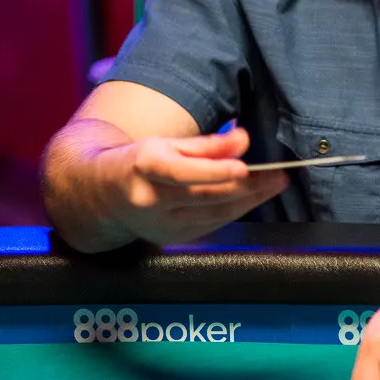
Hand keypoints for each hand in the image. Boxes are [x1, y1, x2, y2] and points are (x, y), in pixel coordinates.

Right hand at [99, 127, 288, 245]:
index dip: (214, 172)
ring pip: (214, 213)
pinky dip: (235, 210)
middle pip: (206, 195)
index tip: (243, 168)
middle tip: (278, 175)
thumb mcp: (167, 143)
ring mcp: (159, 224)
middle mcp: (149, 199)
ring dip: (249, 200)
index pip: (182, 172)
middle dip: (247, 187)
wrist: (102, 195)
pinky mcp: (171, 238)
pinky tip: (252, 198)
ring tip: (274, 184)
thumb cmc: (140, 162)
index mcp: (143, 167)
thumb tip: (242, 140)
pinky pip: (211, 224)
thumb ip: (208, 144)